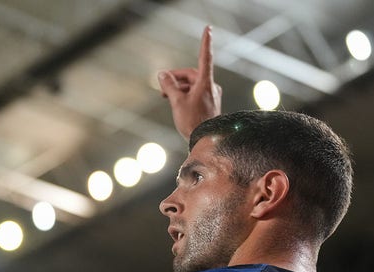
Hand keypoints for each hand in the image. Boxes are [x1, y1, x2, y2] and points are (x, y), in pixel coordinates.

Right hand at [158, 25, 221, 140]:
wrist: (207, 141)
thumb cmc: (193, 122)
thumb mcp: (176, 102)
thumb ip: (169, 86)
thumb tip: (162, 74)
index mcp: (206, 83)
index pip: (205, 57)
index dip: (205, 42)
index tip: (208, 29)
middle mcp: (211, 87)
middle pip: (192, 74)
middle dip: (176, 78)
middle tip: (161, 85)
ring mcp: (212, 95)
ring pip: (193, 85)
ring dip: (179, 88)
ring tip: (165, 96)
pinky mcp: (210, 103)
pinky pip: (196, 93)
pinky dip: (185, 94)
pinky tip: (175, 102)